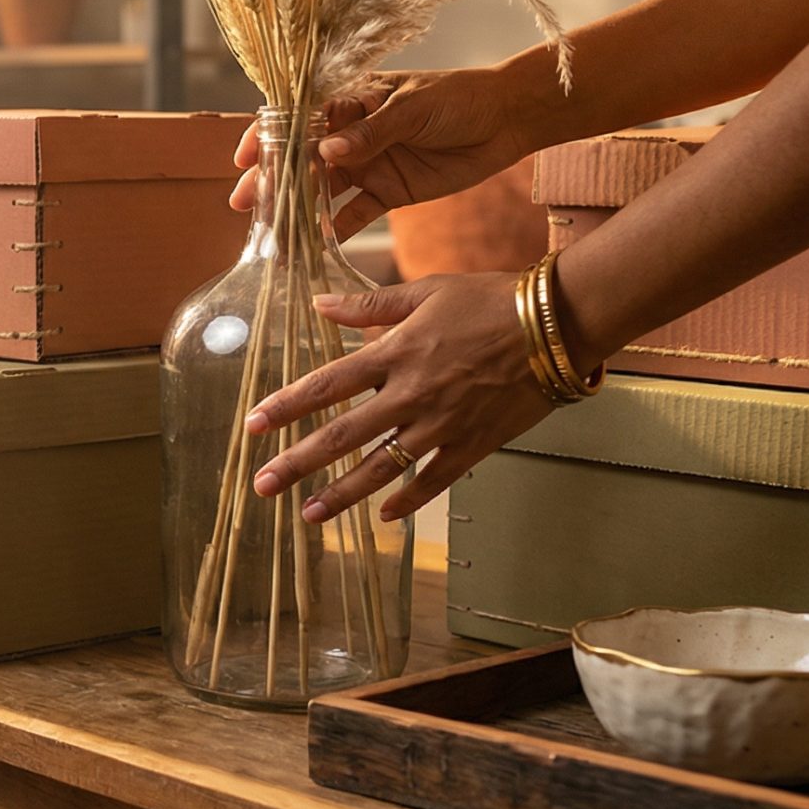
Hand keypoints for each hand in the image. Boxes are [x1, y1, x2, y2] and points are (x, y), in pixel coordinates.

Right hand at [230, 66, 544, 237]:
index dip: (267, 135)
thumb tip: (328, 152)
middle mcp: (352, 133)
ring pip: (321, 190)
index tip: (243, 158)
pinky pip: (353, 214)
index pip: (299, 115)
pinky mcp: (388, 191)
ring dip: (296, 210)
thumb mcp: (415, 108)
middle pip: (302, 158)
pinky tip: (313, 248)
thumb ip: (372, 131)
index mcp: (352, 100)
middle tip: (244, 204)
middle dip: (271, 180)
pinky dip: (333, 231)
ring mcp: (368, 164)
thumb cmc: (459, 98)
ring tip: (271, 233)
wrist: (507, 120)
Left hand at [243, 272, 554, 521]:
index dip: (285, 406)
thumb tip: (319, 304)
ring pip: (381, 468)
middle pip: (342, 436)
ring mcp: (441, 425)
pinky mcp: (473, 444)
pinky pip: (433, 481)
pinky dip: (407, 501)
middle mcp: (410, 395)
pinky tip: (384, 517)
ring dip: (341, 494)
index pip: (325, 385)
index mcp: (394, 354)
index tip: (252, 425)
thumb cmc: (491, 300)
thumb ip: (369, 306)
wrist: (556, 325)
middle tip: (262, 486)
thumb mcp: (426, 292)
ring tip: (308, 515)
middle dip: (297, 464)